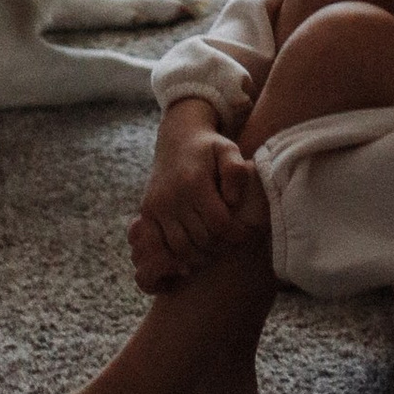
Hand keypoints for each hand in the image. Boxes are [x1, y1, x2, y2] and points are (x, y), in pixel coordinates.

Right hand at [130, 96, 259, 290]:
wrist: (177, 138)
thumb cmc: (210, 147)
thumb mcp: (229, 149)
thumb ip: (236, 172)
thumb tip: (232, 201)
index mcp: (194, 182)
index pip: (219, 224)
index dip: (236, 234)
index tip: (246, 234)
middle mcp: (172, 197)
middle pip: (201, 239)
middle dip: (221, 245)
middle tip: (232, 243)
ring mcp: (157, 206)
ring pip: (181, 248)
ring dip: (201, 254)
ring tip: (215, 248)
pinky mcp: (147, 212)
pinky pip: (161, 245)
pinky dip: (177, 255)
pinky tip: (193, 251)